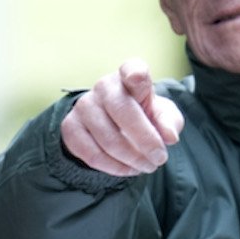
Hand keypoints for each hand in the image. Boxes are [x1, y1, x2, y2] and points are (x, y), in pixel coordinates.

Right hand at [60, 58, 184, 176]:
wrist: (114, 124)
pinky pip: (93, 154)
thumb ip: (168, 122)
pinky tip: (127, 169)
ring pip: (108, 139)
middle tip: (160, 159)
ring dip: (132, 160)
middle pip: (122, 110)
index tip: (137, 79)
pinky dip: (114, 167)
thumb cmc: (143, 114)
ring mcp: (84, 106)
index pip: (132, 70)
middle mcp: (104, 86)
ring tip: (147, 166)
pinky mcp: (70, 127)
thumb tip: (169, 136)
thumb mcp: (162, 115)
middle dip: (145, 140)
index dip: (134, 74)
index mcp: (129, 76)